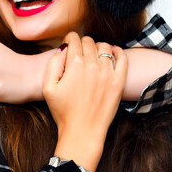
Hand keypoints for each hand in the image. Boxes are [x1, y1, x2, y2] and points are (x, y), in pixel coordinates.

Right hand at [43, 32, 126, 170]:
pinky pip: (123, 57)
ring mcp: (107, 73)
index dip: (70, 39)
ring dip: (97, 48)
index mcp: (74, 65)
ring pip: (104, 46)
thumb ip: (53, 64)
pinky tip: (112, 53)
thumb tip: (63, 49)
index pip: (74, 39)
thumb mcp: (48, 88)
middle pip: (88, 41)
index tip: (69, 44)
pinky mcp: (118, 81)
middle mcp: (92, 65)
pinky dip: (117, 51)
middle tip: (79, 53)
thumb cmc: (63, 112)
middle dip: (82, 44)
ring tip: (93, 56)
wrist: (82, 132)